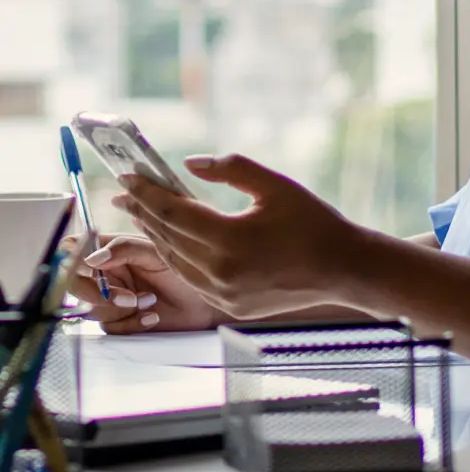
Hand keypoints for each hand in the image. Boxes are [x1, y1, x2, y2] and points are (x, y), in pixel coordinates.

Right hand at [59, 233, 219, 333]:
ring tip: (151, 301)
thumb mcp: (158, 252)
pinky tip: (153, 315)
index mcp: (112, 250)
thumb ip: (125, 248)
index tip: (91, 267)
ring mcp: (111, 298)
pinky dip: (131, 323)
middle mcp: (107, 273)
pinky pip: (109, 327)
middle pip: (73, 283)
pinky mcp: (119, 321)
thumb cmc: (187, 270)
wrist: (207, 303)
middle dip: (97, 293)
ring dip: (120, 309)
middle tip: (128, 296)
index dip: (73, 258)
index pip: (74, 249)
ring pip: (91, 307)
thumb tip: (93, 258)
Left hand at [111, 153, 359, 320]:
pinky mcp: (229, 307)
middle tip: (124, 193)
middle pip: (169, 237)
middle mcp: (221, 271)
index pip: (174, 213)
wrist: (342, 268)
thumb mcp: (276, 185)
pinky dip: (177, 257)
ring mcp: (223, 294)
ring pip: (175, 261)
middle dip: (144, 212)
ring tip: (141, 214)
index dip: (148, 193)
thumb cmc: (314, 222)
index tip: (129, 177)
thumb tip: (190, 164)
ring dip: (156, 235)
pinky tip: (172, 242)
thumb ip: (231, 169)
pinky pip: (192, 279)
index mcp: (231, 239)